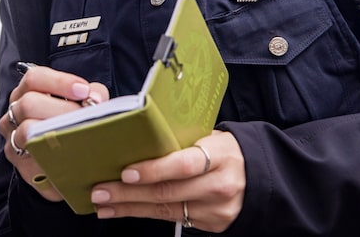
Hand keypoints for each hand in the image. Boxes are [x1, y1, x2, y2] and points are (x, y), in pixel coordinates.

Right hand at [1, 65, 108, 200]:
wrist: (61, 159)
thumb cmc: (70, 124)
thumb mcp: (82, 103)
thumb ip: (93, 94)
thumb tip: (96, 98)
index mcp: (27, 91)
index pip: (35, 78)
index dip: (59, 81)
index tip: (83, 91)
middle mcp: (15, 111)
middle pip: (29, 103)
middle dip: (62, 109)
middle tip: (84, 117)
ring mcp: (13, 137)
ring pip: (27, 130)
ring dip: (56, 131)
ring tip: (80, 134)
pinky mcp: (19, 161)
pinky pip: (32, 156)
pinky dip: (52, 153)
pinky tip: (70, 153)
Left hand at [89, 130, 244, 232]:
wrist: (258, 176)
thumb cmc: (223, 149)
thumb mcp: (209, 137)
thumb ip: (179, 139)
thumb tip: (134, 134)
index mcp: (220, 156)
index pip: (183, 164)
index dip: (153, 170)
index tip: (126, 172)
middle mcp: (219, 185)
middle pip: (168, 192)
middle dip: (129, 193)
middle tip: (101, 190)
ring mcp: (215, 209)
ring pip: (165, 210)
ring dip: (129, 207)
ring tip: (103, 203)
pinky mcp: (210, 225)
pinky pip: (171, 219)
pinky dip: (142, 214)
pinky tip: (121, 210)